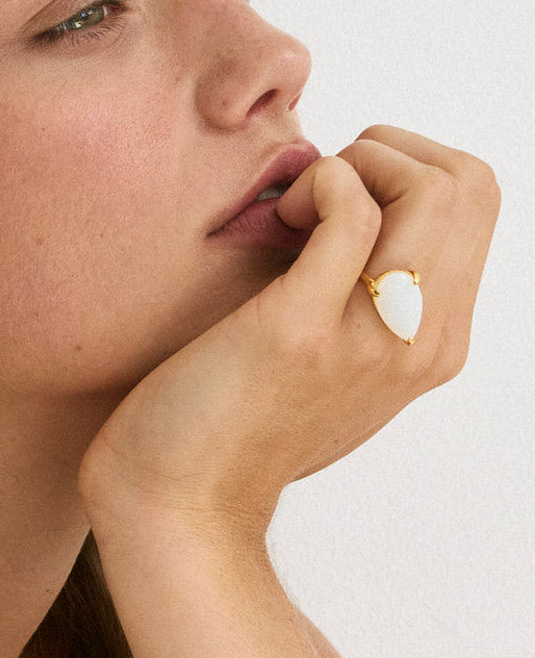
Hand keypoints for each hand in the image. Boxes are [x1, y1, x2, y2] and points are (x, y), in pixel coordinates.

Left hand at [77, 125, 500, 526]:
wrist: (181, 503)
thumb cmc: (237, 420)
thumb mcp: (334, 359)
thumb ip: (366, 299)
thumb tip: (351, 203)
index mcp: (437, 342)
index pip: (476, 202)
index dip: (406, 170)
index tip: (336, 202)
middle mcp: (424, 342)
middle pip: (469, 184)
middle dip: (389, 154)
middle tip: (316, 198)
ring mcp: (373, 338)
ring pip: (432, 187)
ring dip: (355, 165)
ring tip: (294, 213)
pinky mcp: (305, 332)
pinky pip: (352, 208)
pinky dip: (317, 182)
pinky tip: (274, 220)